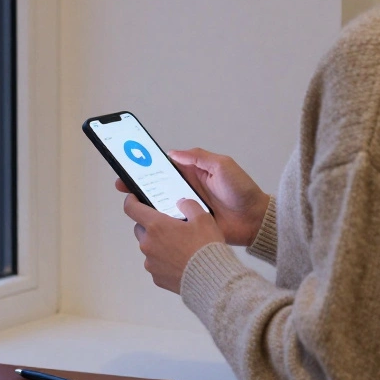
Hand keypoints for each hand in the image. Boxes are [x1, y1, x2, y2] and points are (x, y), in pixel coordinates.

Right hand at [120, 148, 267, 246]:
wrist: (255, 220)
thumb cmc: (242, 191)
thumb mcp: (223, 166)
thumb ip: (199, 157)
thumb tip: (173, 153)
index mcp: (191, 174)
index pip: (163, 168)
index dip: (146, 167)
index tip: (130, 167)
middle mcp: (186, 191)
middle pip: (156, 187)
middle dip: (139, 186)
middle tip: (124, 187)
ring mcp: (186, 209)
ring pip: (161, 207)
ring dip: (148, 206)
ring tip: (134, 205)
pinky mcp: (190, 226)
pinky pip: (171, 224)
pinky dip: (161, 224)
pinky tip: (150, 224)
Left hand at [121, 195, 223, 293]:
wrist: (211, 280)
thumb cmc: (205, 247)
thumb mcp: (203, 218)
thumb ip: (189, 205)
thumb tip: (181, 203)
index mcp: (156, 225)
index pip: (132, 208)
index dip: (131, 201)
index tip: (134, 198)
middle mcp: (148, 244)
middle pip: (140, 229)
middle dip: (151, 225)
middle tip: (169, 226)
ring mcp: (150, 263)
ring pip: (149, 248)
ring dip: (158, 244)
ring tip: (179, 247)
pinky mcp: (156, 278)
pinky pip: (156, 265)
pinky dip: (164, 261)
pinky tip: (181, 262)